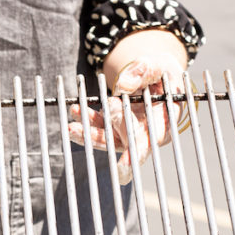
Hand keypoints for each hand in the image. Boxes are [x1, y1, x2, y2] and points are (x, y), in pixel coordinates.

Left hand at [68, 52, 186, 184]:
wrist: (157, 74)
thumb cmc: (163, 72)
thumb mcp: (158, 65)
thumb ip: (142, 72)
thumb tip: (122, 86)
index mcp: (164, 123)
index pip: (150, 142)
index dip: (136, 156)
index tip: (122, 169)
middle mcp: (147, 132)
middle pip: (122, 143)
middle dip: (99, 139)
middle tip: (75, 131)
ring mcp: (130, 131)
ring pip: (108, 138)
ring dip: (88, 134)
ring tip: (70, 127)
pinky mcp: (117, 125)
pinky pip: (101, 126)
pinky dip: (88, 120)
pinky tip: (76, 111)